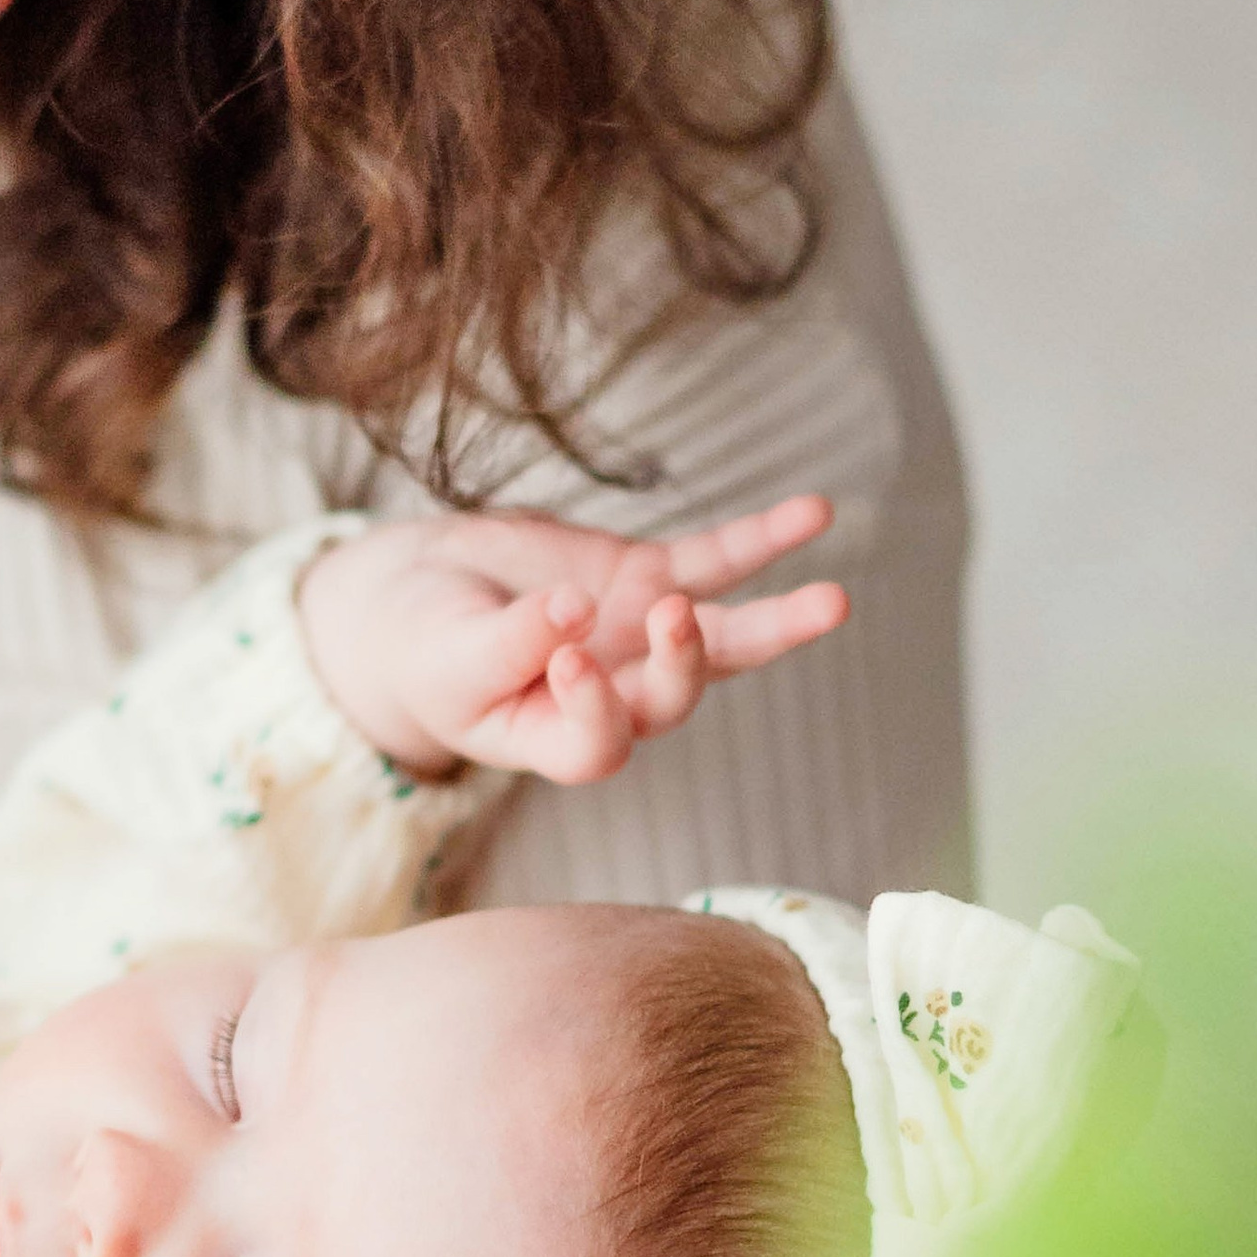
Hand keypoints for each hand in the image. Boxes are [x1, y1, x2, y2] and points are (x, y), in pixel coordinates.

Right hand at [298, 495, 849, 785]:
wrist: (423, 594)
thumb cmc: (424, 645)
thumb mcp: (447, 651)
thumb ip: (506, 644)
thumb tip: (573, 610)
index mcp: (554, 736)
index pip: (595, 743)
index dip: (594, 709)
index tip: (566, 659)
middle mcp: (613, 697)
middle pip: (672, 698)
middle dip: (687, 662)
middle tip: (672, 617)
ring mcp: (639, 639)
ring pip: (722, 640)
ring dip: (779, 623)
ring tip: (833, 602)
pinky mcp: (649, 578)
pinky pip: (716, 561)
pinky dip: (763, 538)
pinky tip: (815, 512)